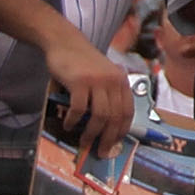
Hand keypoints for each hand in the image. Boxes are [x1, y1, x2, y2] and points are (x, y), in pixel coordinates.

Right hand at [43, 32, 137, 153]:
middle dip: (108, 138)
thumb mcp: (102, 76)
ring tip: (84, 142)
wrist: (65, 42)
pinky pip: (79, 108)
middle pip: (116, 117)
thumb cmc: (83, 63)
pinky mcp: (80, 81)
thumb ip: (106, 95)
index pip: (128, 112)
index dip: (122, 131)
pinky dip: (74, 120)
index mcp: (121, 81)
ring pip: (100, 116)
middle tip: (100, 152)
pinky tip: (68, 125)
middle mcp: (113, 81)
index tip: (115, 145)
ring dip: (92, 133)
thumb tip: (106, 127)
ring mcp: (97, 81)